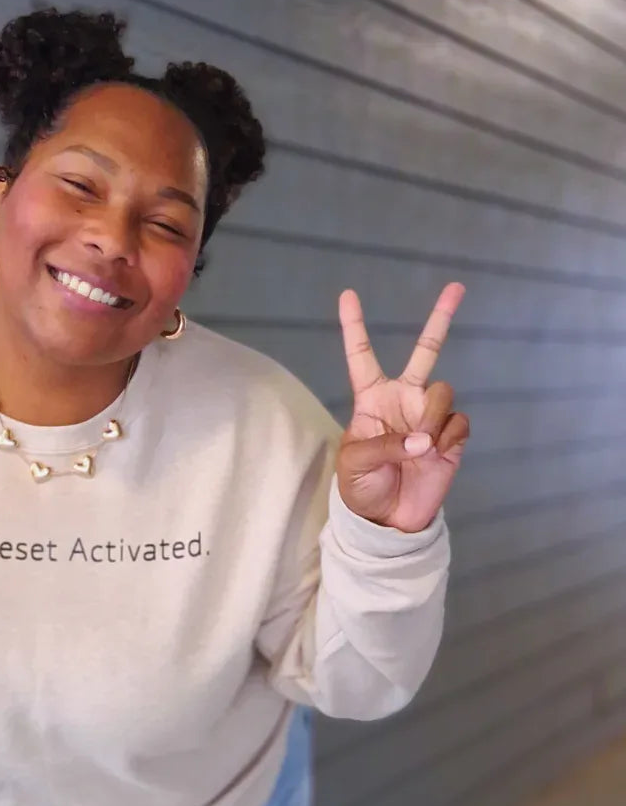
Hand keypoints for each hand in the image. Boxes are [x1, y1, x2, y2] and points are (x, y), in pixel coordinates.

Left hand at [336, 283, 469, 532]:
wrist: (388, 519)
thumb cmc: (360, 486)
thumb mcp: (356, 463)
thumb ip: (387, 446)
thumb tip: (424, 440)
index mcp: (371, 398)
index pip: (362, 355)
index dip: (355, 326)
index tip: (347, 294)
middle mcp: (403, 399)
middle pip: (425, 351)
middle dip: (440, 319)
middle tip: (456, 287)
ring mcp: (429, 415)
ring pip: (443, 391)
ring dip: (432, 417)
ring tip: (422, 446)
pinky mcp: (451, 437)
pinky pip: (458, 421)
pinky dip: (447, 437)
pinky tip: (436, 454)